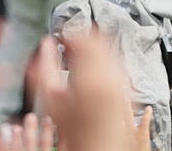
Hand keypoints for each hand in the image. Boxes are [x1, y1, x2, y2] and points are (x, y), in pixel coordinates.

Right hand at [33, 32, 137, 150]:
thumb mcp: (52, 98)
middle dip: (82, 38)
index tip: (60, 37)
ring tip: (78, 58)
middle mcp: (111, 75)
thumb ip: (45, 66)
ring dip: (93, 48)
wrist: (98, 148)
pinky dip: (103, 60)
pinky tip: (90, 71)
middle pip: (100, 38)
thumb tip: (45, 44)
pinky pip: (116, 62)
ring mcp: (121, 81)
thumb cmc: (75, 130)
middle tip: (68, 46)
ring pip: (110, 48)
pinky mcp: (126, 88)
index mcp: (92, 75)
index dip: (69, 32)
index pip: (85, 36)